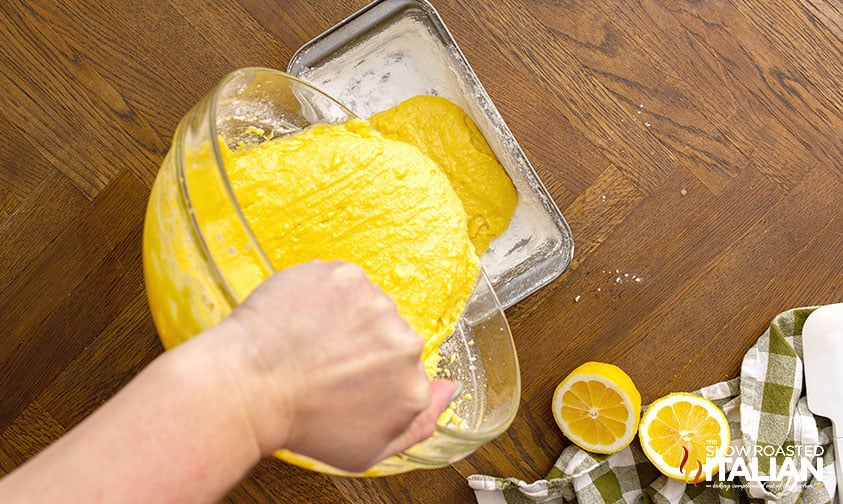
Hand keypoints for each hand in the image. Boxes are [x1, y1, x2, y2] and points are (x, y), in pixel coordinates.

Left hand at [221, 260, 455, 472]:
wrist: (248, 388)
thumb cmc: (300, 423)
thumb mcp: (367, 450)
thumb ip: (418, 424)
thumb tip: (448, 389)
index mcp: (413, 386)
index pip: (406, 369)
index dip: (372, 373)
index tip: (345, 378)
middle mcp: (404, 342)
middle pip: (390, 334)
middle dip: (362, 343)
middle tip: (323, 360)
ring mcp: (376, 304)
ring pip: (367, 305)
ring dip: (343, 316)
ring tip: (309, 339)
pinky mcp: (346, 276)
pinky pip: (342, 281)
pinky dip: (323, 293)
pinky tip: (302, 316)